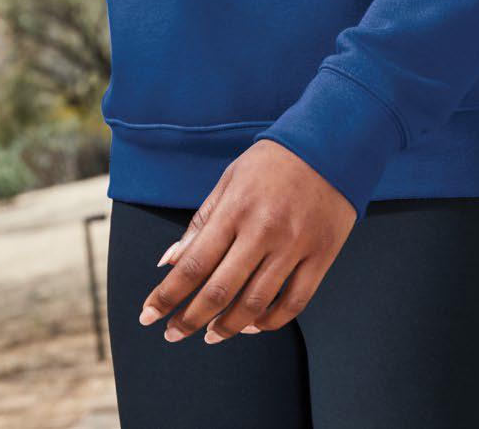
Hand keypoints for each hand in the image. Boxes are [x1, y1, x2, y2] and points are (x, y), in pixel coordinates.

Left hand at [138, 139, 356, 342]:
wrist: (330, 143)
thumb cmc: (273, 162)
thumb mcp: (230, 179)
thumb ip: (201, 222)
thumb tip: (169, 261)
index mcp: (236, 208)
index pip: (194, 264)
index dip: (167, 295)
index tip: (148, 315)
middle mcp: (263, 230)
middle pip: (219, 291)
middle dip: (189, 320)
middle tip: (173, 334)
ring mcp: (294, 245)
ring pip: (255, 305)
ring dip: (227, 328)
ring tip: (211, 335)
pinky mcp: (321, 255)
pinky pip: (294, 303)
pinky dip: (270, 322)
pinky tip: (253, 325)